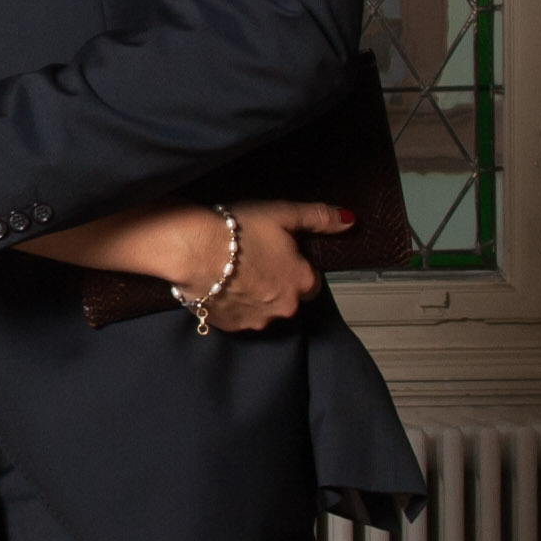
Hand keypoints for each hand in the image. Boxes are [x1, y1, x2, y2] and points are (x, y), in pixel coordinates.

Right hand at [205, 199, 350, 330]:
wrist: (191, 249)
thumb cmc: (236, 230)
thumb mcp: (283, 213)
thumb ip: (318, 218)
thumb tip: (349, 219)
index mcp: (301, 282)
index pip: (311, 283)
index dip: (296, 268)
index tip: (280, 256)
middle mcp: (283, 308)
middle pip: (287, 299)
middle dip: (275, 284)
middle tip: (254, 260)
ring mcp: (256, 321)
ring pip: (263, 310)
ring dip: (254, 296)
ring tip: (234, 272)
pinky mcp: (229, 327)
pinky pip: (237, 317)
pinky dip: (233, 304)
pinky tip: (220, 284)